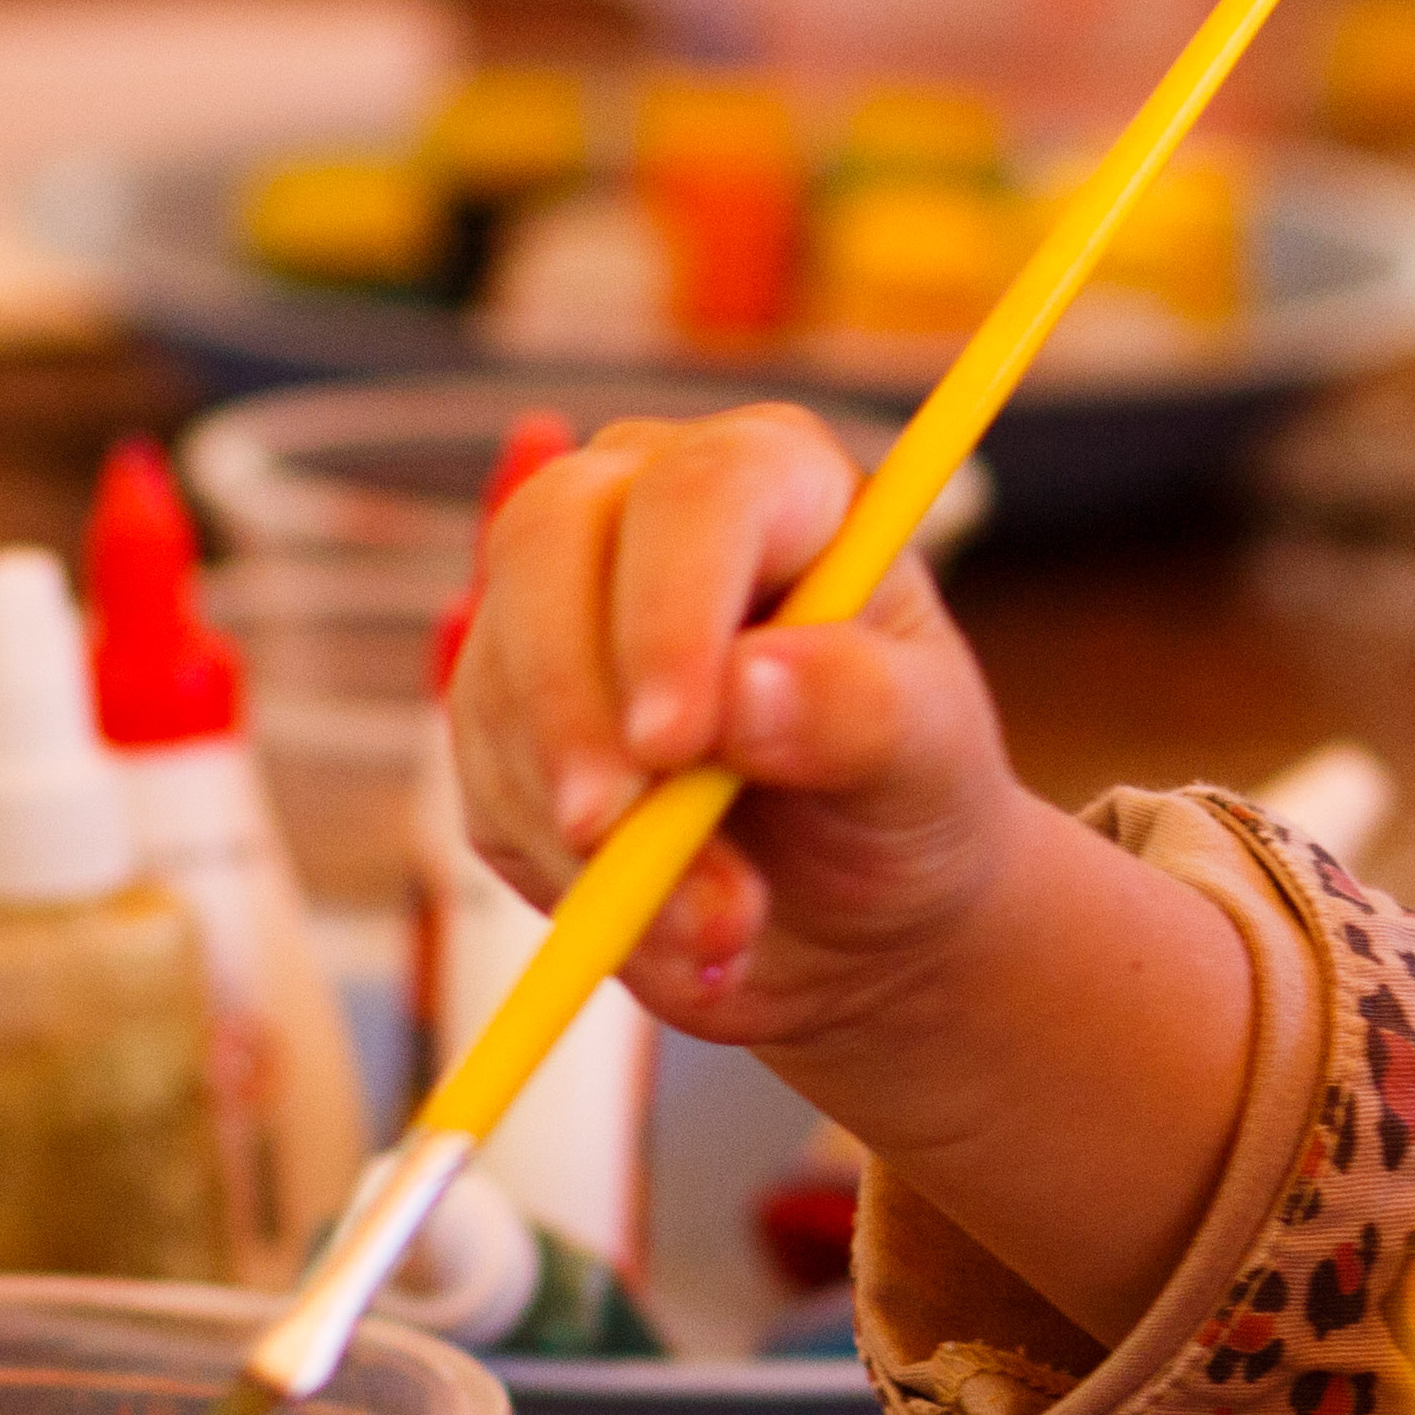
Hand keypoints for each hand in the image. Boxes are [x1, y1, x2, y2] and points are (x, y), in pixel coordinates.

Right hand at [447, 405, 1028, 1051]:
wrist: (859, 895)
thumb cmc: (910, 790)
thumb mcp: (929, 757)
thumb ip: (857, 709)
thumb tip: (744, 683)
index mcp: (779, 481)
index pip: (700, 491)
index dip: (670, 607)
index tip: (676, 743)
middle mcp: (646, 512)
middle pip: (545, 542)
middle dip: (573, 706)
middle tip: (614, 840)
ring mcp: (559, 608)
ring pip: (501, 680)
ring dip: (588, 833)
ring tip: (718, 933)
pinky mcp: (506, 716)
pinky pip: (486, 780)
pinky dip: (565, 876)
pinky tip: (666, 933)